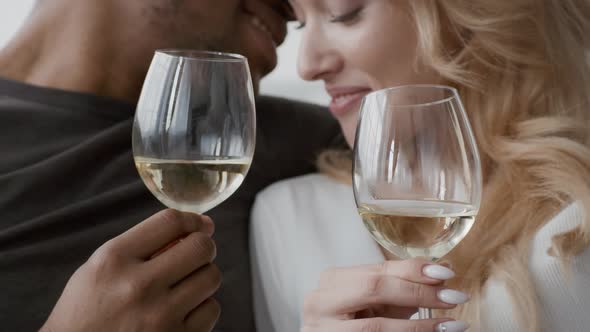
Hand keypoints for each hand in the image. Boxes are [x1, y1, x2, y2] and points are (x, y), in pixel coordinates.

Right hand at [40, 209, 220, 331]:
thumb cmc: (86, 313)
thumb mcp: (98, 269)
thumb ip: (141, 244)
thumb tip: (197, 226)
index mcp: (114, 260)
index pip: (170, 222)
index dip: (193, 219)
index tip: (200, 225)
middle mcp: (138, 286)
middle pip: (200, 247)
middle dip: (203, 248)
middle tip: (196, 257)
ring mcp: (159, 316)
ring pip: (211, 277)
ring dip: (203, 278)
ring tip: (185, 286)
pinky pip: (211, 309)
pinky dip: (202, 308)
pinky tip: (183, 311)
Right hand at [301, 259, 469, 331]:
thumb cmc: (351, 322)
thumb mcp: (373, 303)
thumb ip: (401, 287)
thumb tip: (443, 272)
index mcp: (333, 280)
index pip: (378, 269)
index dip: (414, 270)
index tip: (445, 273)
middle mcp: (322, 301)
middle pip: (374, 289)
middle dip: (418, 292)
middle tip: (452, 297)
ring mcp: (325, 329)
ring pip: (376, 326)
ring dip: (419, 326)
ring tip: (450, 326)